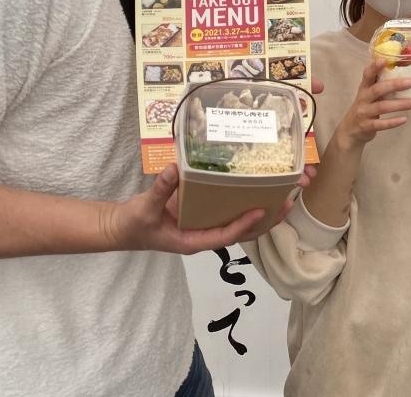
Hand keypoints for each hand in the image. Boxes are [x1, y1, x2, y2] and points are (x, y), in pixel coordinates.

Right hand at [101, 163, 286, 253]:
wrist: (122, 227)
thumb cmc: (134, 224)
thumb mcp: (145, 209)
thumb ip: (160, 191)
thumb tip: (174, 169)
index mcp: (193, 241)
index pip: (225, 235)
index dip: (243, 225)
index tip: (261, 211)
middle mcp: (203, 233)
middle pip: (241, 231)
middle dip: (265, 220)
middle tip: (288, 204)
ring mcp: (203, 222)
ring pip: (237, 219)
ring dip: (260, 209)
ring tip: (283, 194)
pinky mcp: (201, 211)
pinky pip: (225, 207)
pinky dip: (241, 198)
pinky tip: (256, 184)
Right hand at [334, 59, 410, 148]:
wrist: (350, 131)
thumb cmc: (365, 108)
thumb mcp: (368, 94)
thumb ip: (380, 84)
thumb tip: (401, 70)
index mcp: (364, 88)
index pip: (367, 75)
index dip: (374, 67)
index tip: (384, 60)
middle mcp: (363, 99)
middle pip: (377, 89)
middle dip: (395, 85)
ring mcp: (363, 113)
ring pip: (382, 107)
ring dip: (400, 104)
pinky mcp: (366, 126)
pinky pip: (381, 124)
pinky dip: (393, 122)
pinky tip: (404, 119)